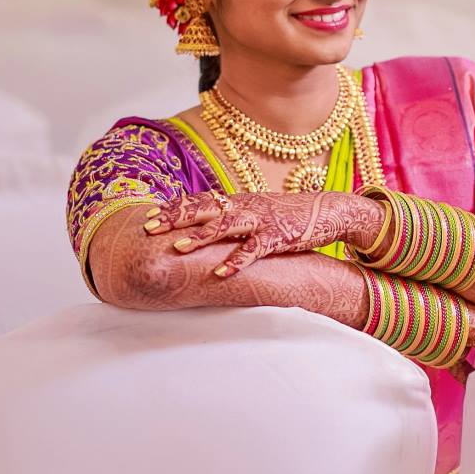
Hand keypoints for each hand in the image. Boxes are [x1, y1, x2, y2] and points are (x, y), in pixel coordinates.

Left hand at [143, 190, 383, 277]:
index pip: (198, 201)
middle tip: (149, 227)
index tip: (149, 216)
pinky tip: (220, 272)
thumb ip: (230, 218)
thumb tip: (202, 226)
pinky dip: (236, 261)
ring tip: (177, 247)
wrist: (326, 211)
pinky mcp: (277, 237)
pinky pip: (253, 250)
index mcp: (236, 201)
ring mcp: (260, 221)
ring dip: (200, 237)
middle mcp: (244, 206)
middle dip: (175, 218)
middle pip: (204, 209)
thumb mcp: (254, 212)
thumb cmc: (286, 216)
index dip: (173, 208)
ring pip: (224, 226)